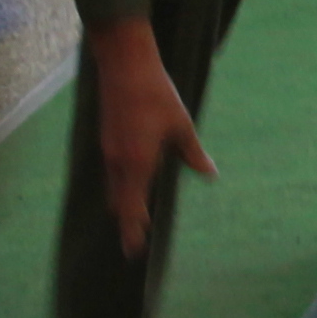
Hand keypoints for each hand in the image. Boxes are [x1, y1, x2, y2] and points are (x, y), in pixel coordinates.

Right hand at [89, 22, 213, 257]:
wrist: (124, 66)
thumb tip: (210, 175)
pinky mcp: (106, 138)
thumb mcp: (182, 125)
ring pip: (114, 187)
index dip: (133, 230)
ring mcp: (108, 150)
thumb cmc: (157, 94)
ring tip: (133, 218)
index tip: (135, 251)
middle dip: (127, 222)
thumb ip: (193, 154)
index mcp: (137, 163)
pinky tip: (129, 184)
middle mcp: (118, 161)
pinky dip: (120, 185)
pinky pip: (111, 172)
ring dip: (123, 203)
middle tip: (134, 242)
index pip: (132, 208)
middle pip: (119, 202)